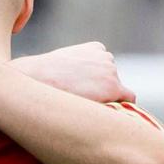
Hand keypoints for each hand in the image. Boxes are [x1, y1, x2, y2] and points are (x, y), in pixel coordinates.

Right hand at [13, 41, 131, 103]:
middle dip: (103, 92)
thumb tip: (81, 83)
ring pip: (118, 92)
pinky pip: (128, 99)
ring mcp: (111, 71)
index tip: (85, 93)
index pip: (106, 69)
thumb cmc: (41, 76)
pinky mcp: (113, 86)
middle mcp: (107, 57)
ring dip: (108, 100)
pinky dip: (122, 107)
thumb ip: (78, 69)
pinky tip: (106, 115)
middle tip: (84, 103)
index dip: (97, 83)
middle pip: (113, 80)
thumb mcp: (62, 64)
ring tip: (87, 109)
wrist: (35, 80)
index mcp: (95, 48)